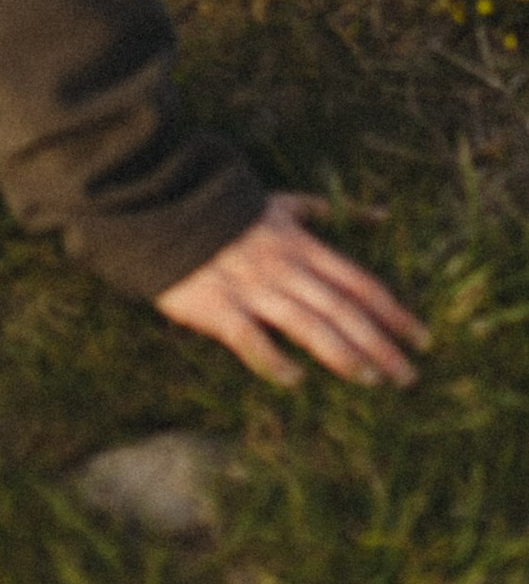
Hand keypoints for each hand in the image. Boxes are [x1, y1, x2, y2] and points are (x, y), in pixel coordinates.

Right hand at [155, 194, 424, 387]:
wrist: (162, 206)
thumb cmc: (223, 211)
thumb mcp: (277, 203)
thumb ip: (321, 212)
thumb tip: (379, 214)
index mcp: (300, 245)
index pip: (358, 282)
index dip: (393, 311)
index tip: (422, 339)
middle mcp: (284, 268)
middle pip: (343, 309)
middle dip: (381, 344)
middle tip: (409, 377)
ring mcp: (252, 288)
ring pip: (308, 325)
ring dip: (343, 355)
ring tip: (371, 380)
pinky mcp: (219, 306)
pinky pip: (252, 338)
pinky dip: (274, 360)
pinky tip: (295, 380)